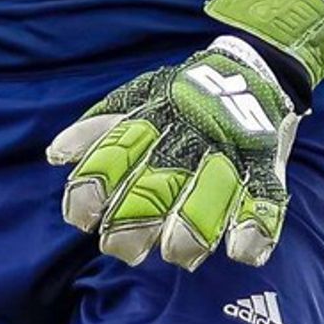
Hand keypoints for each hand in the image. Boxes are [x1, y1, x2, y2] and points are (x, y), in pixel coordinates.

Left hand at [47, 36, 299, 270]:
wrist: (254, 67)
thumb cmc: (181, 96)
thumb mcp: (137, 97)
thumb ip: (98, 128)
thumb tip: (56, 155)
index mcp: (155, 114)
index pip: (117, 149)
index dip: (96, 184)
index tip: (81, 219)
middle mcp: (191, 131)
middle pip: (161, 178)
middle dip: (136, 219)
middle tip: (121, 250)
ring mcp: (232, 146)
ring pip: (212, 189)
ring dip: (193, 226)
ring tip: (178, 255)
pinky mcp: (267, 162)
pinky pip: (267, 195)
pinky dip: (258, 225)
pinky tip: (240, 254)